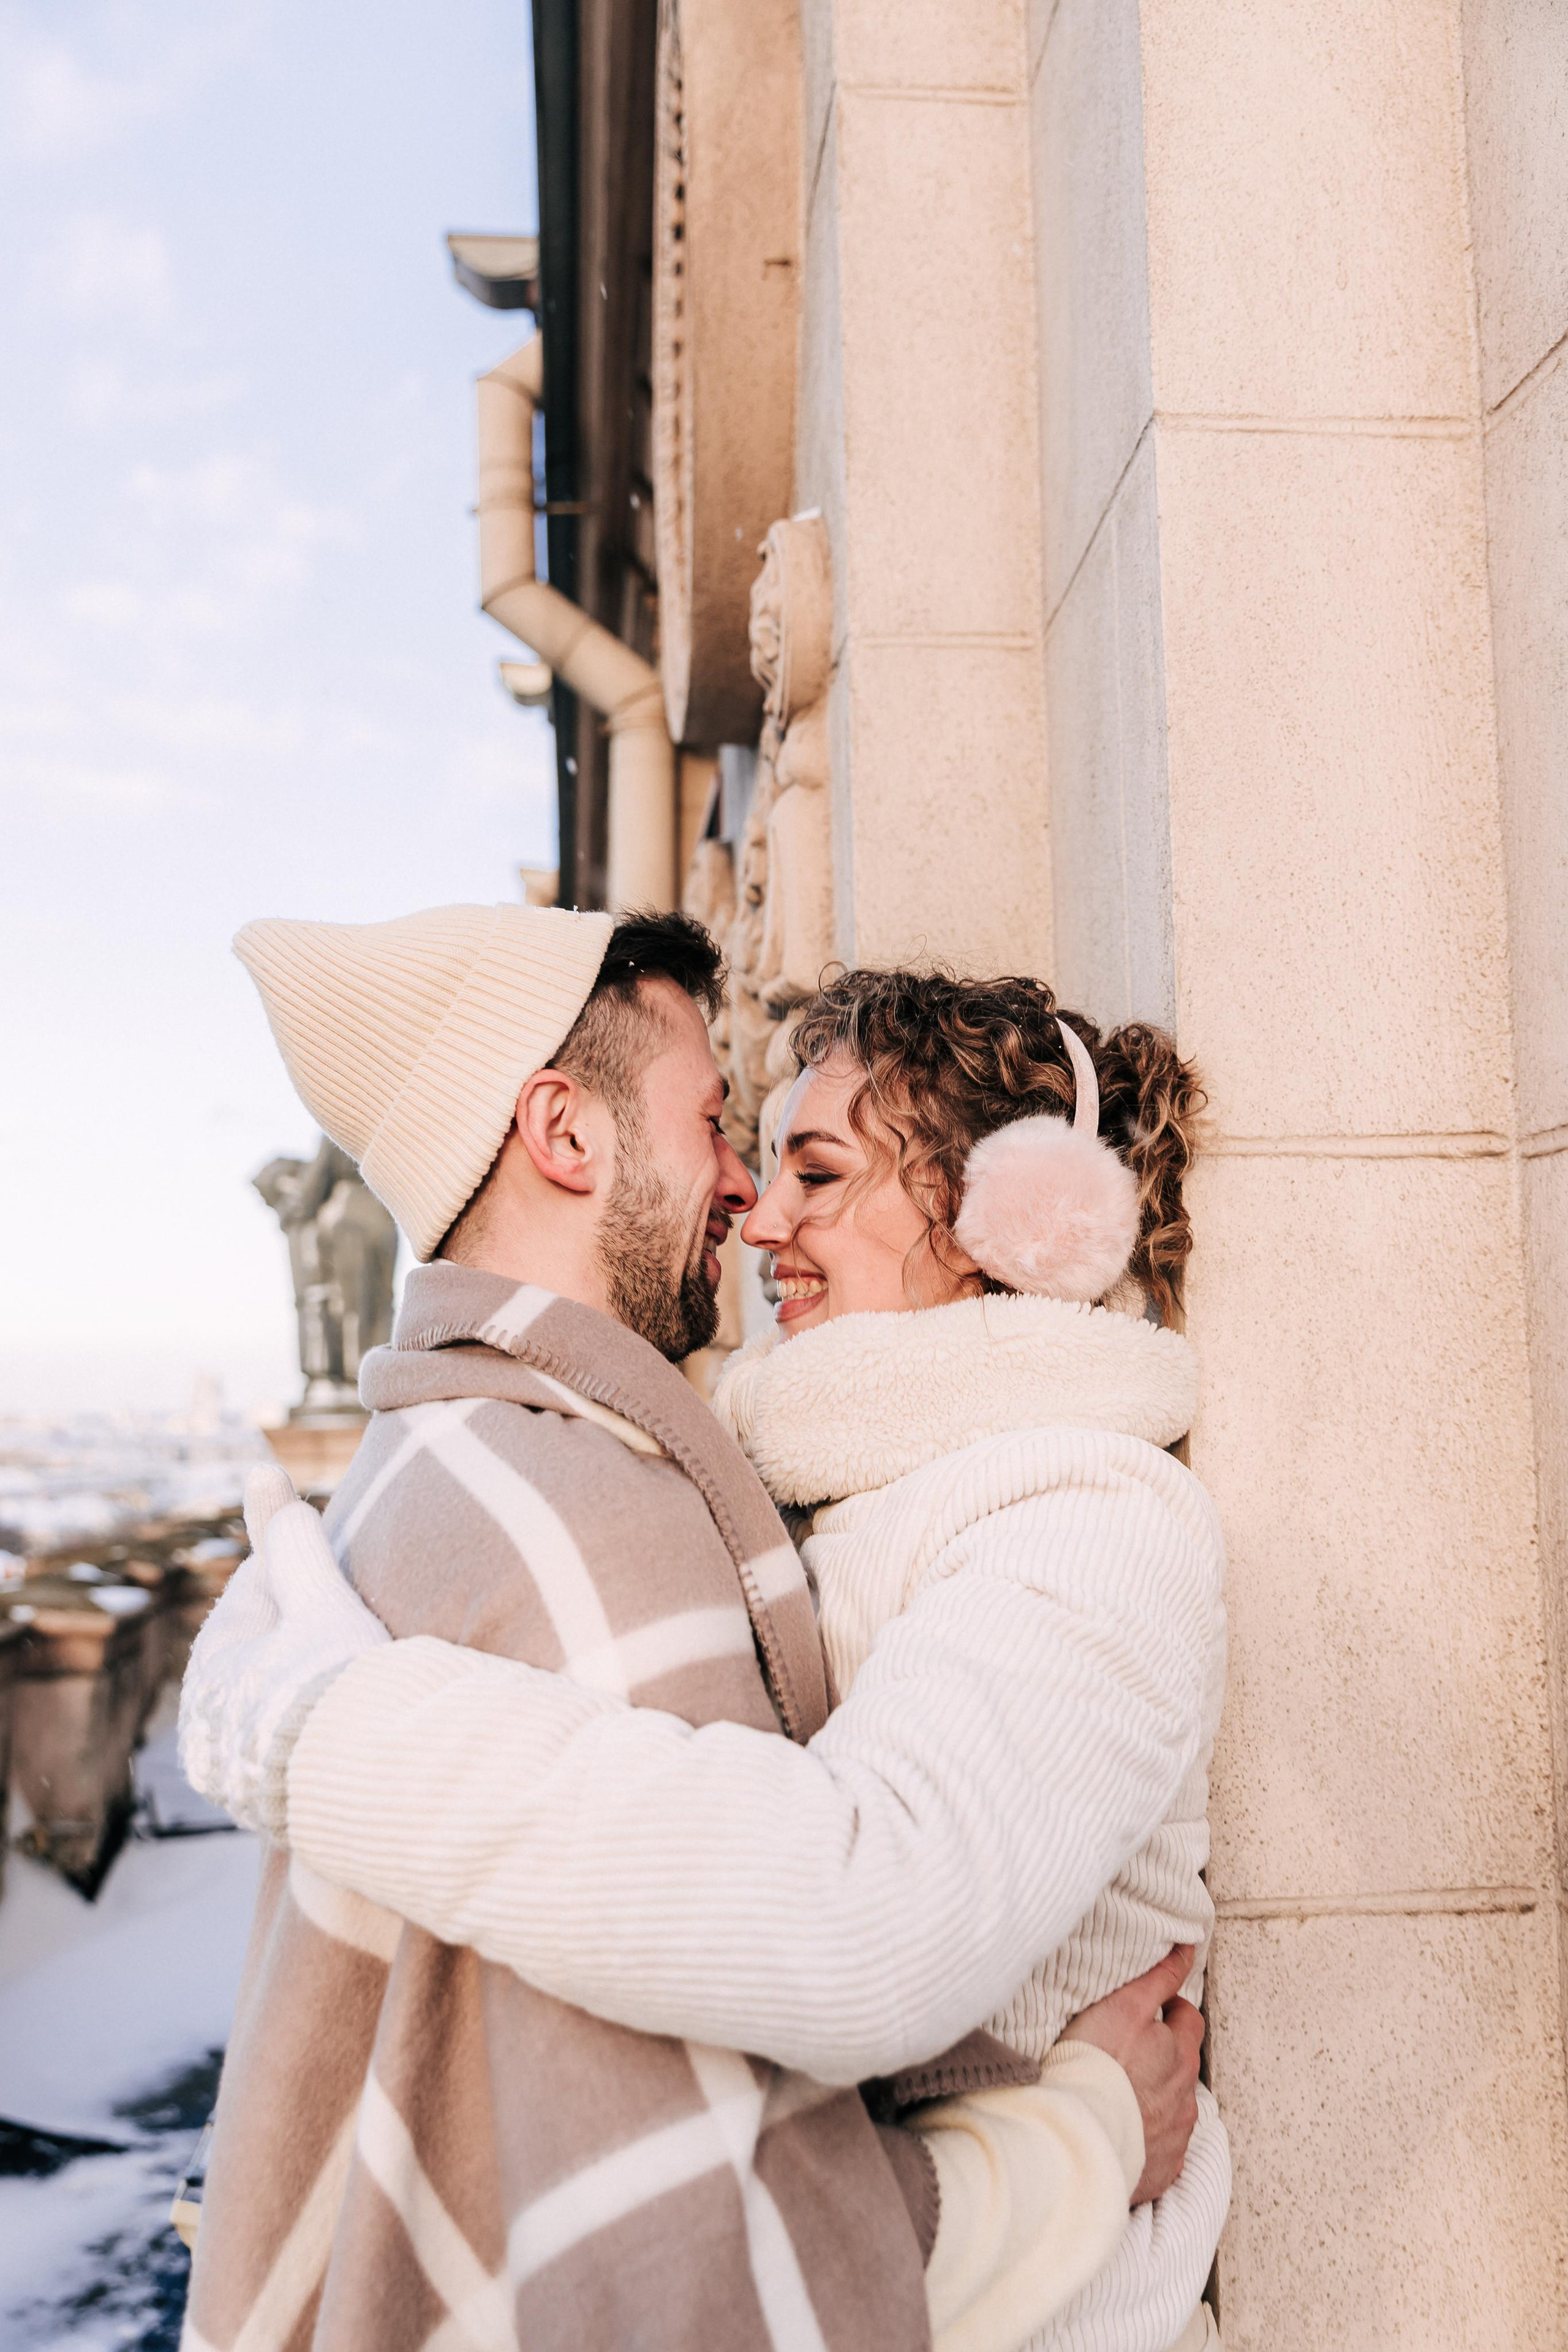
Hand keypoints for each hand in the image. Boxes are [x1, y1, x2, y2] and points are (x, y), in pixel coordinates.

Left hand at [177, 1464, 389, 1835]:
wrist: (362, 1791)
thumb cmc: (336, 1684)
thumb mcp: (321, 1599)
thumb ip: (295, 1540)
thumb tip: (260, 1472)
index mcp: (215, 1658)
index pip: (259, 1590)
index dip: (306, 1574)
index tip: (340, 1576)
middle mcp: (209, 1715)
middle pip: (268, 1646)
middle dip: (307, 1632)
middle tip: (356, 1629)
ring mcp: (232, 1765)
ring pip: (277, 1698)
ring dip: (311, 1685)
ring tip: (358, 1682)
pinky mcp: (260, 1804)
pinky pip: (289, 1747)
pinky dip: (313, 1731)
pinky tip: (347, 1729)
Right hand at [1060, 1945, 1203, 2204]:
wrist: (1076, 2136)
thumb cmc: (1096, 2065)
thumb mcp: (1125, 2005)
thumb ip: (1159, 1977)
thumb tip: (1187, 1950)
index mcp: (1180, 2057)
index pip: (1190, 2021)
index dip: (1172, 2009)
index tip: (1153, 2008)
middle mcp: (1185, 2100)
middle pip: (1183, 2067)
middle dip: (1165, 2055)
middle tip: (1130, 2049)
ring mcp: (1174, 2139)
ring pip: (1174, 2109)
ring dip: (1156, 2097)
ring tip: (1121, 2093)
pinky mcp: (1158, 2172)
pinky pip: (1161, 2150)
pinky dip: (1147, 2138)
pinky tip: (1123, 2131)